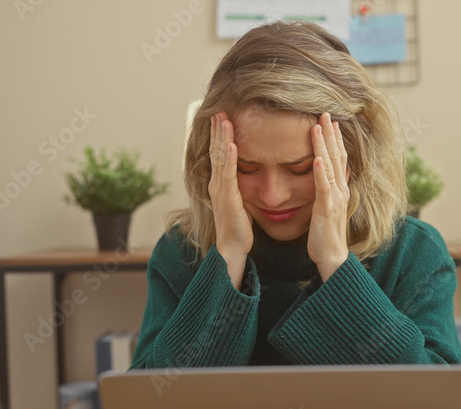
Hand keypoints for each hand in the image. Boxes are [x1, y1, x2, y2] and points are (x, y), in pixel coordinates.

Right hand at [208, 112, 252, 287]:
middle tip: (218, 110)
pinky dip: (229, 158)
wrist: (232, 247)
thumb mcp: (238, 200)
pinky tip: (232, 145)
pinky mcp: (228, 198)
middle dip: (217, 130)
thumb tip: (244, 173)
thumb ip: (238, 185)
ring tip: (223, 120)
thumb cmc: (238, 226)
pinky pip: (229, 174)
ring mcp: (221, 190)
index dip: (218, 135)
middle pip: (216, 151)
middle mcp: (217, 183)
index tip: (221, 116)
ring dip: (222, 138)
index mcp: (220, 183)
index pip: (219, 154)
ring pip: (220, 158)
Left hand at [308, 113, 350, 280]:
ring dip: (325, 145)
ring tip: (319, 127)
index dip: (336, 139)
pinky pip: (323, 187)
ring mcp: (335, 198)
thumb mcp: (330, 206)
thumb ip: (333, 188)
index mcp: (340, 188)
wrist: (332, 256)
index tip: (331, 121)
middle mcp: (340, 189)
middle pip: (337, 156)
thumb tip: (338, 173)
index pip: (339, 158)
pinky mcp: (326, 208)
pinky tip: (318, 158)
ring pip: (331, 166)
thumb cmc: (327, 234)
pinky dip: (321, 171)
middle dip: (331, 134)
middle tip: (325, 113)